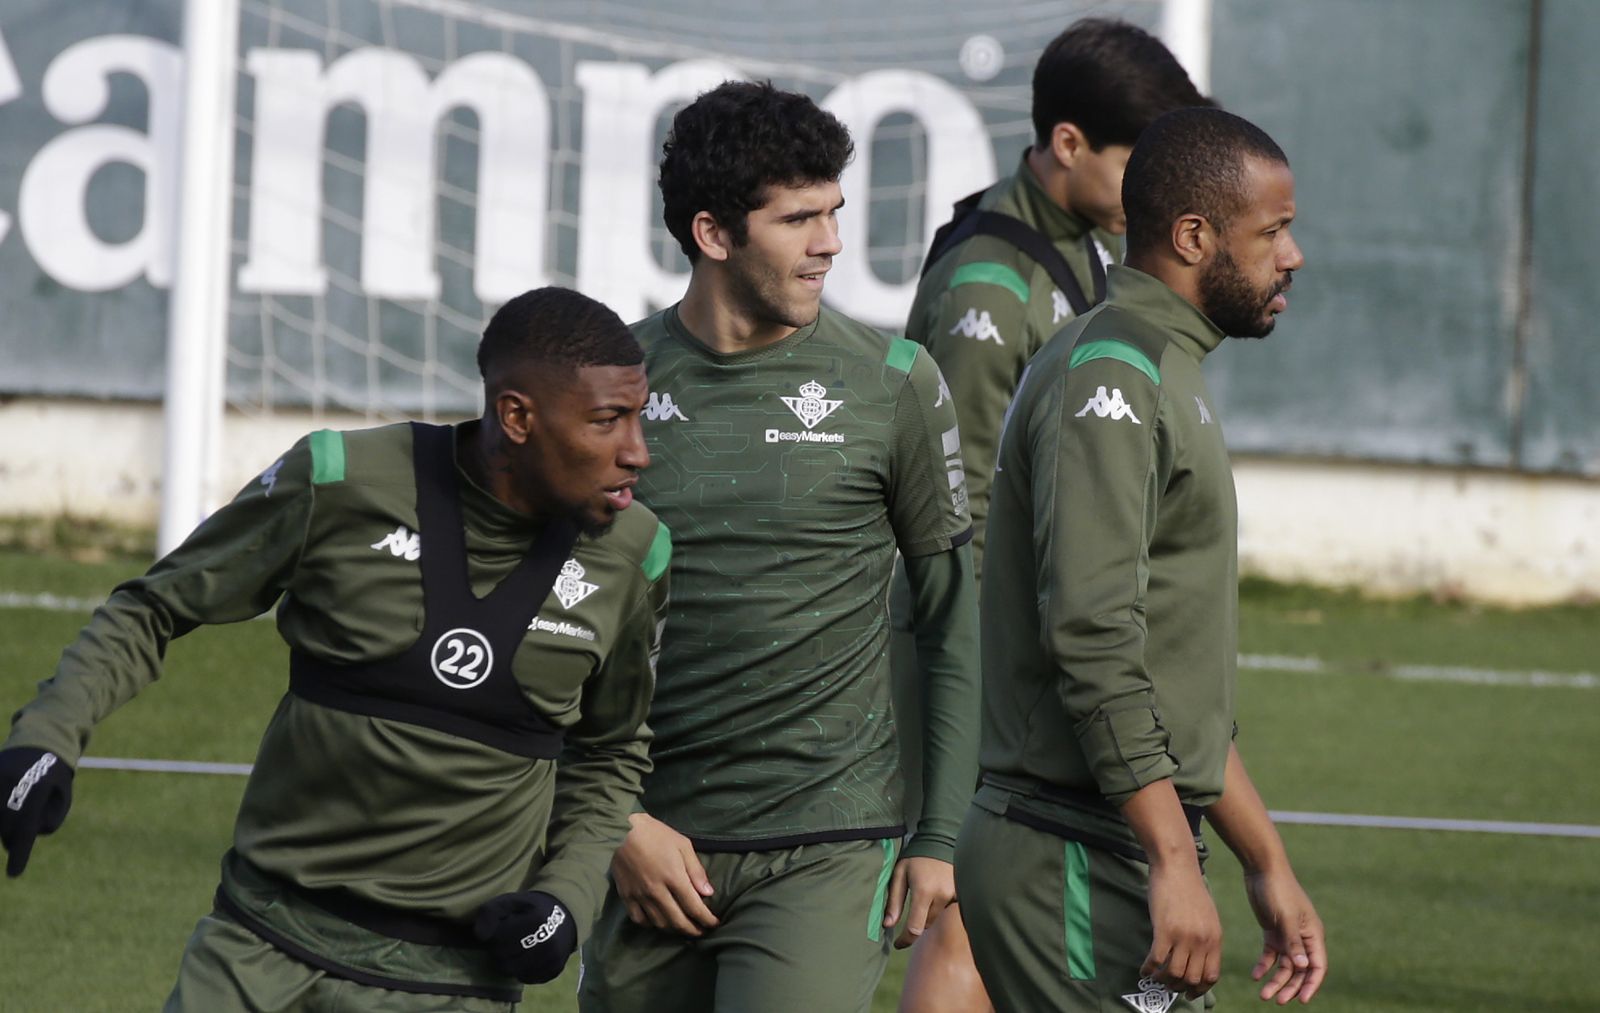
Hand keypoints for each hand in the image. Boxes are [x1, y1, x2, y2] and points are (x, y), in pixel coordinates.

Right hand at [0, 747, 73, 877]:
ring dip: (0, 829)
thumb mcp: (62, 796)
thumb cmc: (54, 776)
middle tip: (16, 841)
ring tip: (8, 825)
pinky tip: (5, 814)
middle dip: (10, 839)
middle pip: (4, 826)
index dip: (20, 853)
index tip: (14, 874)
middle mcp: (14, 780)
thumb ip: (49, 820)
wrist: (39, 742)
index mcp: (40, 786)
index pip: (27, 827)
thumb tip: (23, 839)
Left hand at [473, 890, 577, 983]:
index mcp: (535, 921)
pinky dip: (521, 970)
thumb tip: (480, 935)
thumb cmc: (529, 908)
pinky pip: (527, 979)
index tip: (501, 927)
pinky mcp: (555, 970)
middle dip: (499, 950)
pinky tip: (525, 957)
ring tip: (514, 949)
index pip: (498, 940)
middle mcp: (547, 943)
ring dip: (508, 962)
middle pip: (504, 959)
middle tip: (506, 939)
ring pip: (513, 972)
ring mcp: (552, 959)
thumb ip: (490, 912)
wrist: (564, 915)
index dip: (494, 934)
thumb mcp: (508, 901)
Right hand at [609, 813, 718, 935]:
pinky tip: (659, 922)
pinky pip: (640, 919)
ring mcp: (640, 896)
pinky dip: (651, 925)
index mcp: (674, 877)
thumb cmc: (656, 834)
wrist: (621, 830)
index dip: (707, 920)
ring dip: (674, 930)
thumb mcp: (683, 845)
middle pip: (678, 921)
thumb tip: (708, 893)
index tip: (715, 924)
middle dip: (693, 931)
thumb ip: (696, 870)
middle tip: (702, 932)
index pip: (694, 907)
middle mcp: (657, 891)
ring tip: (683, 929)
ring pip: (660, 923)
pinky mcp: (626, 897)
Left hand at [883, 855, 956, 948]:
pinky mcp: (962, 894)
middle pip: (926, 923)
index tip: (898, 944)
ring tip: (925, 894)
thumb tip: (888, 925)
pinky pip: (948, 910)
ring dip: (928, 913)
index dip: (906, 939)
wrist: (941, 841)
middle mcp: (942, 895)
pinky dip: (940, 907)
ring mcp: (955, 894)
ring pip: (937, 917)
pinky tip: (936, 893)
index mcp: (923, 891)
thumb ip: (893, 901)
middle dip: (916, 920)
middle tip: (912, 906)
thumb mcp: (899, 874)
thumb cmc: (916, 857)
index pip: (915, 927)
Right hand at [1142, 860, 1221, 998]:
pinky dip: (1149, 969)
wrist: (1176, 865)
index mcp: (1215, 938)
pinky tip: (1143, 969)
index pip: (1212, 976)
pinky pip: (1157, 960)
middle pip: (1192, 979)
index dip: (1199, 989)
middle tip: (1168, 985)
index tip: (1189, 992)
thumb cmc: (1188, 887)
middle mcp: (1202, 940)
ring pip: (1174, 973)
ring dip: (1163, 980)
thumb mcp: (1207, 915)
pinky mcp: (1164, 930)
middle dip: (1179, 986)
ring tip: (1155, 977)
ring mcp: (1183, 936)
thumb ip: (1206, 936)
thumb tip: (1198, 957)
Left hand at [1244, 868, 1326, 1003]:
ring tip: (1262, 994)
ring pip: (1284, 965)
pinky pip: (1270, 955)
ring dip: (1275, 980)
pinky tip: (1254, 975)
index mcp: (1313, 934)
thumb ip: (1293, 942)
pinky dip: (1263, 966)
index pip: (1317, 966)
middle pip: (1299, 970)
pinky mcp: (1272, 931)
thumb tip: (1303, 966)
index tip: (1302, 1001)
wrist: (1261, 869)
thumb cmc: (1278, 890)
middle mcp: (1302, 938)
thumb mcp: (1286, 917)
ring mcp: (1287, 935)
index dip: (1311, 985)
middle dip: (1290, 987)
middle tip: (1275, 1000)